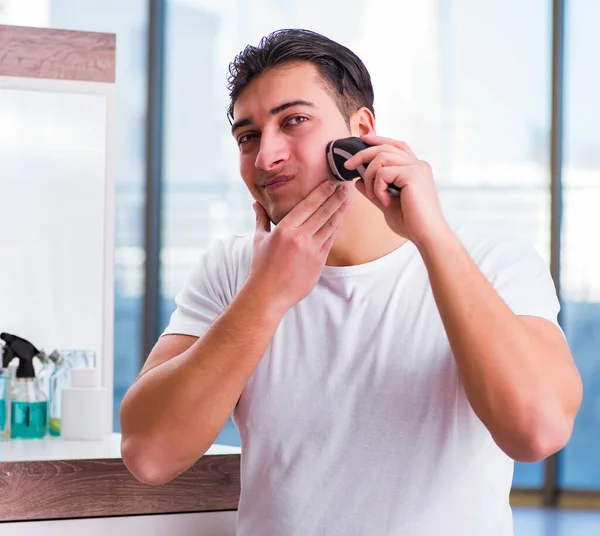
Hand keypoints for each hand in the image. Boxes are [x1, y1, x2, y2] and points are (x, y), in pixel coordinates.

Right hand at [247, 180, 349, 313]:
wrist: (268, 294)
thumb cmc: (261, 266)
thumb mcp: (259, 239)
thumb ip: (261, 219)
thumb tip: (256, 203)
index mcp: (284, 229)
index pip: (308, 205)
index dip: (322, 192)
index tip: (331, 183)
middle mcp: (300, 238)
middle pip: (323, 212)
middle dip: (336, 198)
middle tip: (345, 186)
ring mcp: (311, 251)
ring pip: (330, 226)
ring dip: (340, 211)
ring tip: (347, 199)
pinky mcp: (319, 262)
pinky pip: (330, 241)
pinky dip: (336, 229)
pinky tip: (340, 220)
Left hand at [344, 134, 449, 247]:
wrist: (426, 235)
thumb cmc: (411, 223)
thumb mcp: (387, 204)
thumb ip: (374, 190)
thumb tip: (358, 180)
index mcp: (415, 169)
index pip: (396, 146)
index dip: (379, 140)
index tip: (363, 139)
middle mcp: (418, 164)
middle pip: (385, 147)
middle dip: (362, 154)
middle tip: (347, 166)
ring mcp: (416, 168)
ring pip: (381, 158)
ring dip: (370, 177)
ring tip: (373, 196)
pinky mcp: (413, 175)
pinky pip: (383, 173)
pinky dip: (378, 188)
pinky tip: (386, 202)